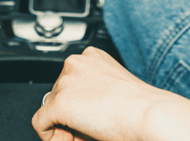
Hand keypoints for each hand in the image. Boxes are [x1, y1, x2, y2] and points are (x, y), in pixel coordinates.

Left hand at [32, 47, 189, 140]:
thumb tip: (79, 108)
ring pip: (49, 109)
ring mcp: (66, 82)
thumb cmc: (141, 105)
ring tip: (88, 133)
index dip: (79, 104)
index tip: (92, 116)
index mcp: (91, 56)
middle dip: (70, 115)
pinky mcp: (59, 102)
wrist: (147, 114)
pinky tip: (74, 139)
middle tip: (90, 129)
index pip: (71, 81)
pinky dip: (53, 137)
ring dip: (64, 125)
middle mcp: (76, 63)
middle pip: (58, 95)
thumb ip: (93, 90)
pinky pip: (41, 125)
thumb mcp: (113, 87)